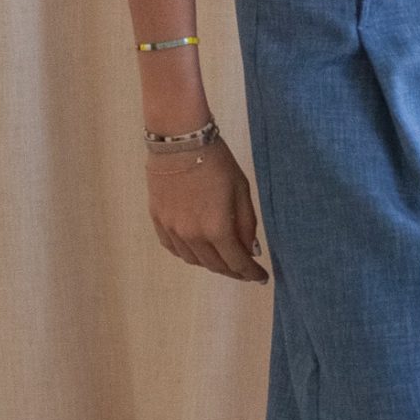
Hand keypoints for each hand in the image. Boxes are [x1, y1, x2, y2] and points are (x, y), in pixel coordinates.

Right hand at [146, 135, 268, 282]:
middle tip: (244, 270)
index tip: (261, 277)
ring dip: (212, 263)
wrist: (180, 142)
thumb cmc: (217, 162)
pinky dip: (189, 254)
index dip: (251, 273)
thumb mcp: (242, 191)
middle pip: (216, 265)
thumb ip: (246, 224)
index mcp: (217, 229)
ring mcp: (172, 230)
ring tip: (223, 258)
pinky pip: (174, 249)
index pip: (237, 263)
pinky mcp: (158, 221)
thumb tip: (249, 250)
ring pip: (194, 260)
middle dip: (234, 271)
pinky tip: (197, 249)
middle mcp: (193, 236)